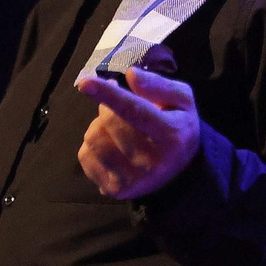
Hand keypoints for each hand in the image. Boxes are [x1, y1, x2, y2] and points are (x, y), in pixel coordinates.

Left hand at [75, 67, 200, 200]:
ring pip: (93, 137)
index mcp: (171, 135)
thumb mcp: (181, 100)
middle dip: (108, 107)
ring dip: (99, 126)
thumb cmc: (176, 126)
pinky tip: (111, 147)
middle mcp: (151, 162)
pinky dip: (92, 145)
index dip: (109, 95)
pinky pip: (85, 155)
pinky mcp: (114, 190)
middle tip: (120, 109)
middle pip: (108, 121)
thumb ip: (158, 85)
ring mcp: (132, 180)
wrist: (181, 172)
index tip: (85, 82)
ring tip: (117, 130)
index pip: (134, 111)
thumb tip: (130, 75)